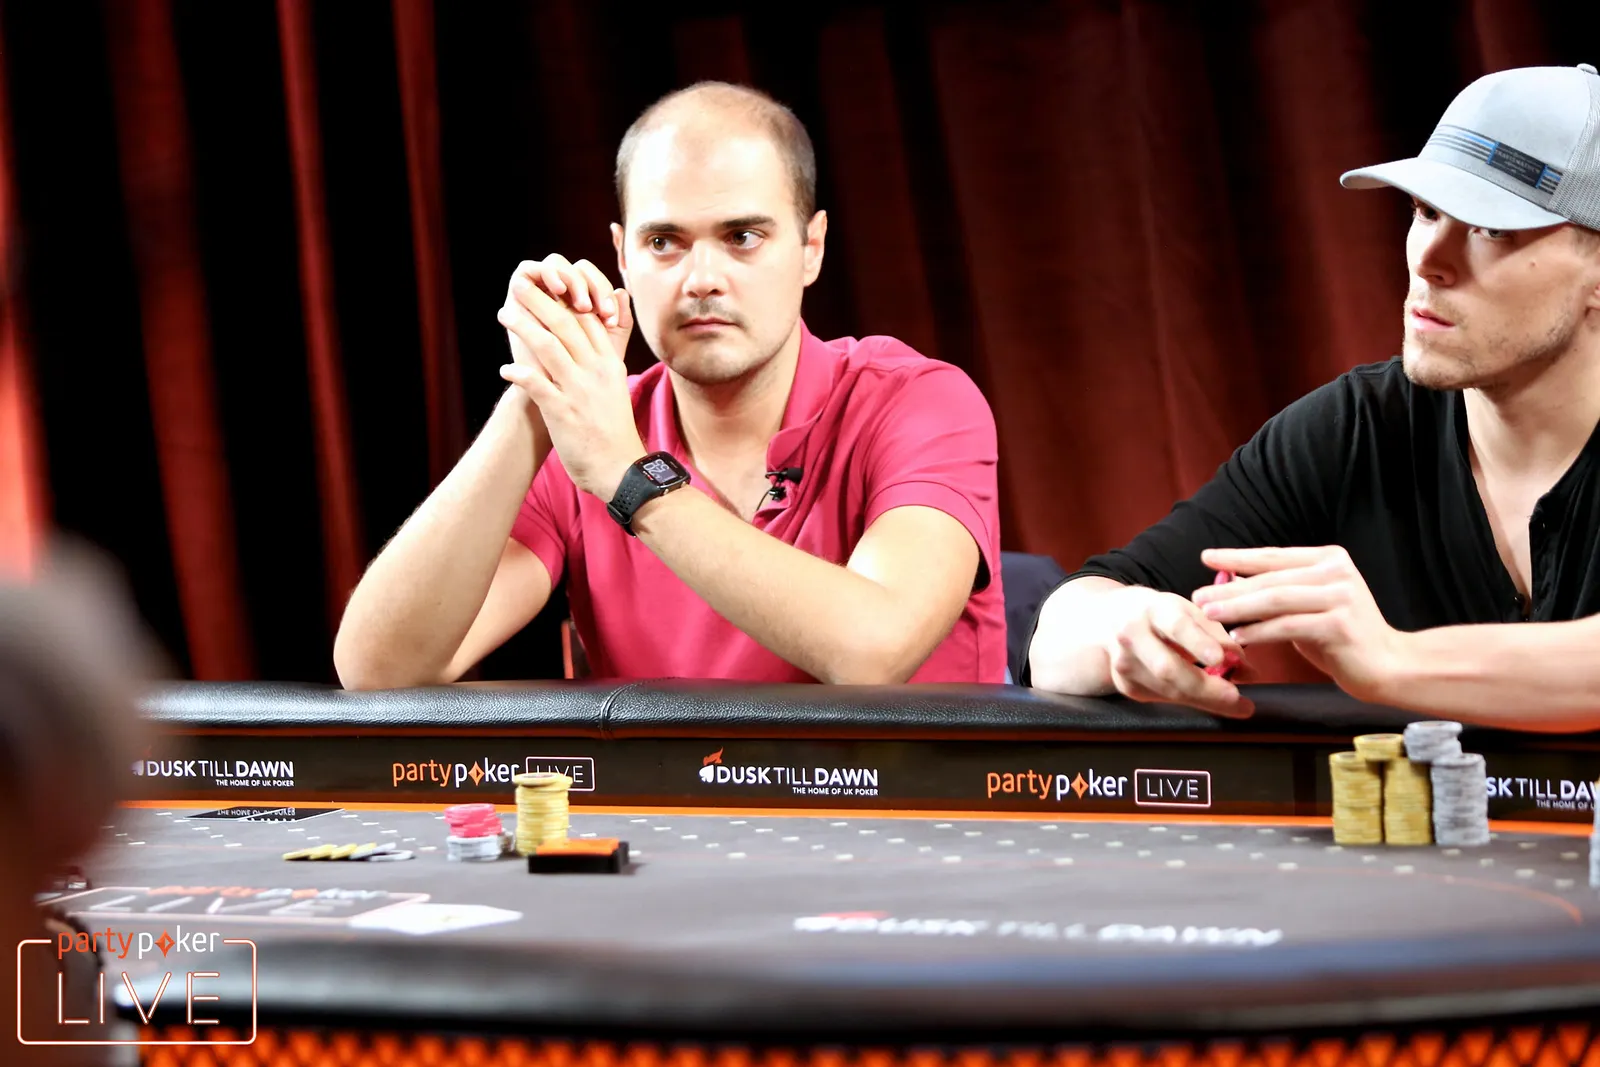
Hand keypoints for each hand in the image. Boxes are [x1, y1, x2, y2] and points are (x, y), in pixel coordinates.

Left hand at [495, 269, 643, 500]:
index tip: (546, 283)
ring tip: (505, 314)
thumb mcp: (616, 384)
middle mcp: (595, 371)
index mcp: (608, 363)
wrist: (621, 469)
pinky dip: (520, 375)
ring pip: (550, 348)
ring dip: (525, 328)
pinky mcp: (564, 412)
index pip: (587, 319)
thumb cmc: (613, 428)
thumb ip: (610, 351)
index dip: (565, 297)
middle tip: (520, 285)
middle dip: (540, 301)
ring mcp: (580, 390)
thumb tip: (615, 318)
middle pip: (566, 325)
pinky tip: (505, 369)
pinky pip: (538, 386)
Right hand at [524, 254, 632, 360]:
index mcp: (582, 297)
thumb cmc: (581, 370)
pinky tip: (558, 288)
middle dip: (594, 286)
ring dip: (573, 279)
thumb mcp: (608, 345)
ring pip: (556, 262)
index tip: (613, 320)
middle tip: (602, 312)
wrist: (551, 392)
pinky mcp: (517, 289)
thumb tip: (623, 292)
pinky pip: (530, 268)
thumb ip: (621, 320)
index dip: (606, 295)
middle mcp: (559, 290)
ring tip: (583, 305)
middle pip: (579, 269)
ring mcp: (538, 287)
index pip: (596, 281)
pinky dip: (546, 272)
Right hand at [1101, 585, 1253, 717]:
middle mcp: (1131, 636)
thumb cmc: (1160, 614)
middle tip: (1236, 697)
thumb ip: (1217, 635)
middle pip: (1167, 668)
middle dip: (1204, 686)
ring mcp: (1123, 663)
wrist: (1111, 619)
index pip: (1176, 626)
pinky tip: (1210, 700)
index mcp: (1151, 608)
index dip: (1199, 643)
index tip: (1220, 659)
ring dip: (1204, 700)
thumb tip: (1244, 665)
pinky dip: (1191, 701)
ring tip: (1236, 704)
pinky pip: (1163, 699)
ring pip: (1167, 690)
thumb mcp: (1187, 611)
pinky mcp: (1125, 685)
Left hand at [1191, 546, 1400, 702]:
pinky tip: (1237, 637)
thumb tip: (1231, 583)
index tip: (1207, 557)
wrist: (1389, 666)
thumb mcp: (1307, 607)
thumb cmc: (1342, 638)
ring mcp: (1340, 597)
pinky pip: (1288, 626)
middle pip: (1270, 579)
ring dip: (1238, 607)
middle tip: (1198, 595)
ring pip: (1275, 599)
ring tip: (1209, 614)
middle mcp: (1336, 572)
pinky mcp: (1339, 624)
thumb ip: (1278, 593)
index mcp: (1329, 559)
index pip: (1274, 556)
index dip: (1238, 557)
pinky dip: (1259, 632)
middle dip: (1230, 588)